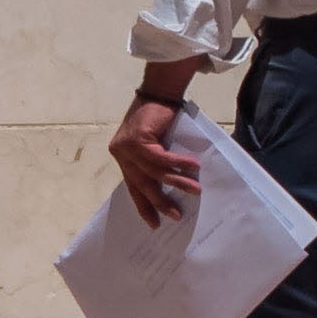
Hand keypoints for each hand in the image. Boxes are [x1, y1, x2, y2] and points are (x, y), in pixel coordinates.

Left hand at [110, 90, 200, 226]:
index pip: (132, 186)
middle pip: (141, 183)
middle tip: (175, 215)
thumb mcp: (154, 146)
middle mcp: (120, 153)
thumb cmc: (160, 119)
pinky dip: (178, 163)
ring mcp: (127, 147)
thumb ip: (154, 164)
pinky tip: (194, 167)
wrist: (159, 93)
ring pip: (154, 172)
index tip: (154, 224)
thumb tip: (170, 188)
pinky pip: (161, 158)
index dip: (143, 206)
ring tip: (195, 190)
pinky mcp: (138, 139)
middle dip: (159, 201)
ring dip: (177, 182)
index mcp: (123, 157)